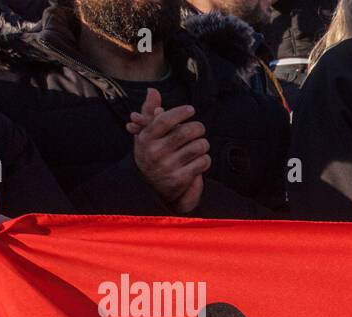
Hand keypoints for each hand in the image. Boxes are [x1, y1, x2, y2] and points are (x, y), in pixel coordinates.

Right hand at [129, 87, 209, 212]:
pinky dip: (206, 159)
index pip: (164, 120)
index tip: (191, 110)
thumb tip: (152, 91)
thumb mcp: (147, 135)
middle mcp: (155, 153)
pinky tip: (200, 159)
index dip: (180, 112)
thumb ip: (150, 112)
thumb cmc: (152, 155)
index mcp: (146, 139)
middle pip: (185, 132)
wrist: (153, 190)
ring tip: (201, 145)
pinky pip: (203, 162)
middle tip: (200, 128)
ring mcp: (167, 167)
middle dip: (198, 128)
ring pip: (197, 147)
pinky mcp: (180, 179)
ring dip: (203, 144)